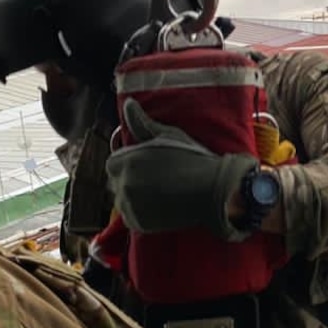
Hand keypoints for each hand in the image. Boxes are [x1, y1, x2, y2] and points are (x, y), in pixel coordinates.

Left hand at [106, 98, 257, 239]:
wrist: (213, 190)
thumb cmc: (192, 158)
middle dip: (132, 179)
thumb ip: (142, 123)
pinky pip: (132, 217)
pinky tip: (162, 204)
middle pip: (117, 181)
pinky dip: (142, 214)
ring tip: (161, 192)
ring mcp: (129, 206)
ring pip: (124, 200)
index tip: (149, 165)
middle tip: (158, 179)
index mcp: (126, 160)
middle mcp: (123, 184)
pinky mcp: (138, 223)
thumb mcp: (168, 136)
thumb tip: (128, 103)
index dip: (131, 162)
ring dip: (136, 197)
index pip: (114, 162)